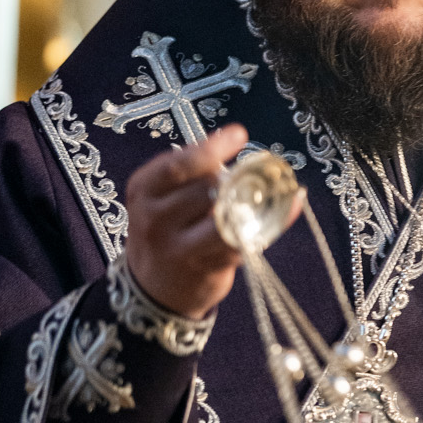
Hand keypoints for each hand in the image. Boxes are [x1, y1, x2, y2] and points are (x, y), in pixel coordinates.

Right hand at [123, 125, 301, 319]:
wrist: (153, 288)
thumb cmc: (167, 231)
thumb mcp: (162, 198)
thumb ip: (193, 175)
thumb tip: (240, 148)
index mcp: (144, 189)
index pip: (180, 164)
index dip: (213, 147)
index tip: (239, 134)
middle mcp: (154, 218)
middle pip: (207, 187)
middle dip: (234, 180)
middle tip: (251, 178)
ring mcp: (176, 247)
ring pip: (226, 215)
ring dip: (249, 205)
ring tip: (259, 199)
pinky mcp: (202, 269)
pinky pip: (239, 241)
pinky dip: (264, 228)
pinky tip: (278, 218)